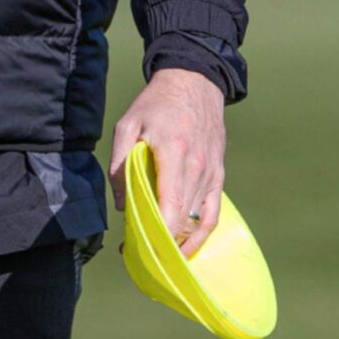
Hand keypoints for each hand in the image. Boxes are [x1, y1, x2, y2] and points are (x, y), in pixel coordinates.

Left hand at [108, 67, 226, 256]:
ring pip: (197, 222)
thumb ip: (120, 164)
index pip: (170, 206)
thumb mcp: (127, 125)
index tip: (138, 247)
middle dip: (160, 242)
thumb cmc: (157, 104)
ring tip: (158, 255)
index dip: (157, 234)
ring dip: (178, 243)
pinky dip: (201, 235)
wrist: (194, 83)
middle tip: (137, 252)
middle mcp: (197, 168)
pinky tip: (185, 247)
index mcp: (174, 154)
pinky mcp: (218, 176)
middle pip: (182, 219)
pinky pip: (213, 215)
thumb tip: (122, 205)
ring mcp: (212, 174)